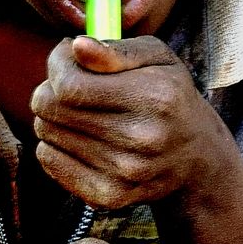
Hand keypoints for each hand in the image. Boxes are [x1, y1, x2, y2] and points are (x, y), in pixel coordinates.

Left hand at [28, 36, 238, 212]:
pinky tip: (79, 139)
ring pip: (47, 133)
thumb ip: (116, 49)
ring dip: (53, 118)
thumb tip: (77, 46)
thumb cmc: (170, 97)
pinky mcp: (110, 196)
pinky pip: (50, 162)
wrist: (196, 158)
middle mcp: (140, 138)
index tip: (64, 59)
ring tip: (79, 113)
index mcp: (154, 98)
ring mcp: (124, 172)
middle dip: (50, 90)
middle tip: (68, 87)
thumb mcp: (157, 58)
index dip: (56, 66)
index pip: (69, 85)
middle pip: (51, 109)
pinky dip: (54, 146)